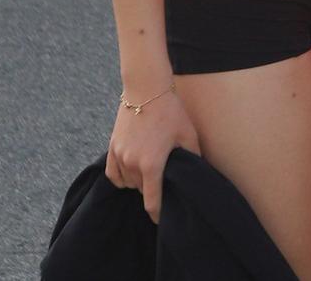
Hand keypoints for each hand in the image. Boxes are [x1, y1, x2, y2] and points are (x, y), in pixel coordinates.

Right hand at [105, 90, 200, 222]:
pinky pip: (114, 175)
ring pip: (128, 184)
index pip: (153, 201)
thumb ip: (193, 158)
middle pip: (142, 191)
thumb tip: (198, 174)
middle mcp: (132, 164)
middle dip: (153, 190)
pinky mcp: (111, 148)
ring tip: (151, 172)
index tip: (163, 219)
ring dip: (138, 183)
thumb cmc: (171, 112)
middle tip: (164, 183)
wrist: (146, 90)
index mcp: (152, 164)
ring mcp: (119, 156)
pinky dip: (123, 178)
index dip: (158, 214)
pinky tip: (133, 172)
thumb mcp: (188, 135)